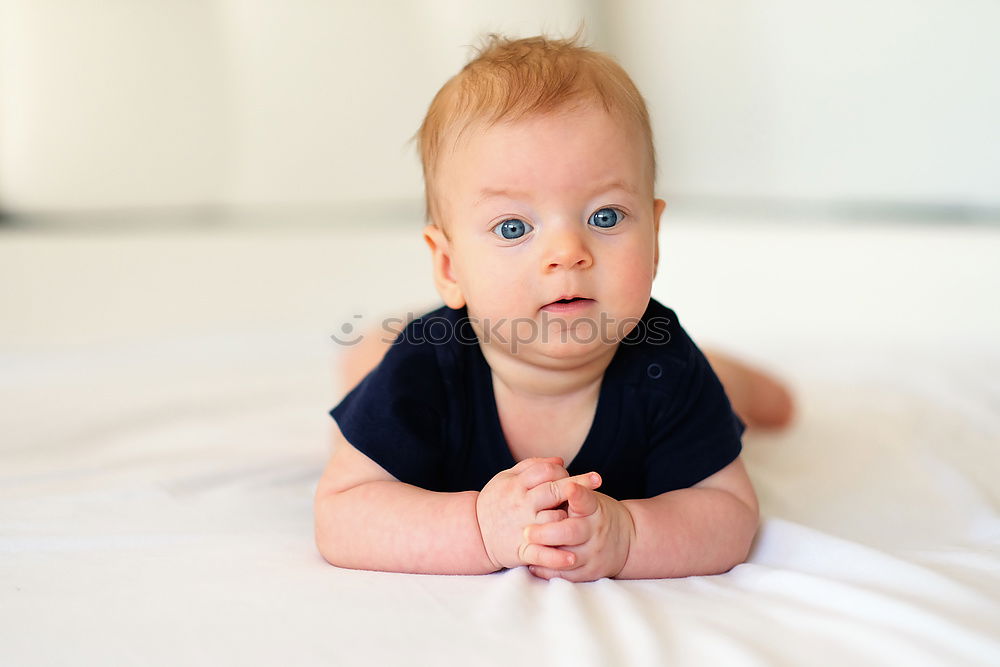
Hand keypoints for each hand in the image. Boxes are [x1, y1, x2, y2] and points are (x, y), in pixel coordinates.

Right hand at [476, 457, 601, 570]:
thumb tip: (560, 461)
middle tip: (598, 479)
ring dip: (570, 519)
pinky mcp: (521, 549)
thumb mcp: (506, 478)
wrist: (474, 532)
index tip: (571, 476)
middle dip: (578, 484)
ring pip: (554, 520)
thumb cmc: (496, 501)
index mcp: (517, 485)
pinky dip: (557, 557)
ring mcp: (523, 527)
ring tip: (579, 520)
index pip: (545, 472)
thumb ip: (532, 466)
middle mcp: (522, 504)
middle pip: (553, 491)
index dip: (562, 471)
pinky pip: (541, 554)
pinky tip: (572, 557)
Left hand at [524, 481, 635, 581]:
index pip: (586, 500)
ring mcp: (592, 553)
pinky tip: (532, 563)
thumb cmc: (596, 514)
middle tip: (527, 531)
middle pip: (572, 532)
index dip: (578, 494)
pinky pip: (565, 574)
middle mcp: (595, 531)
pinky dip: (547, 570)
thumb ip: (569, 491)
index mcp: (594, 509)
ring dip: (545, 554)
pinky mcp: (589, 572)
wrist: (627, 541)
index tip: (568, 486)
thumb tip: (543, 473)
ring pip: (567, 557)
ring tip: (526, 548)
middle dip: (548, 533)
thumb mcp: (590, 499)